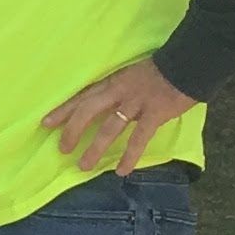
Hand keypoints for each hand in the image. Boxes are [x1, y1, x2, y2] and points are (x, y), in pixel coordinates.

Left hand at [45, 57, 195, 176]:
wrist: (188, 63)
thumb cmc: (161, 70)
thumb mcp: (132, 75)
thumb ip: (119, 90)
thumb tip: (108, 106)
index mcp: (112, 81)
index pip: (82, 96)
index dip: (63, 110)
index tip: (45, 123)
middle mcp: (118, 92)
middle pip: (87, 111)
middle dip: (72, 131)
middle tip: (62, 149)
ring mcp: (136, 103)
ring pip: (108, 128)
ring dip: (94, 149)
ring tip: (84, 166)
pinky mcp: (154, 114)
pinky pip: (139, 139)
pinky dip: (129, 156)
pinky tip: (122, 171)